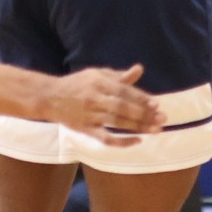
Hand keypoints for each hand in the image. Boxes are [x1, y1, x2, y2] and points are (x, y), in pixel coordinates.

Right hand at [43, 63, 162, 144]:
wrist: (49, 97)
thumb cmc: (77, 84)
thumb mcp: (96, 74)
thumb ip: (119, 76)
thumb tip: (140, 69)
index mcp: (98, 81)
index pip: (123, 91)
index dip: (140, 98)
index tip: (156, 104)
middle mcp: (94, 97)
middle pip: (122, 108)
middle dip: (144, 114)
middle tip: (162, 119)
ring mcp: (89, 115)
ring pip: (117, 122)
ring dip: (138, 127)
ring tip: (155, 130)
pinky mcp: (85, 129)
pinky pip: (105, 138)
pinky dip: (121, 141)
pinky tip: (137, 141)